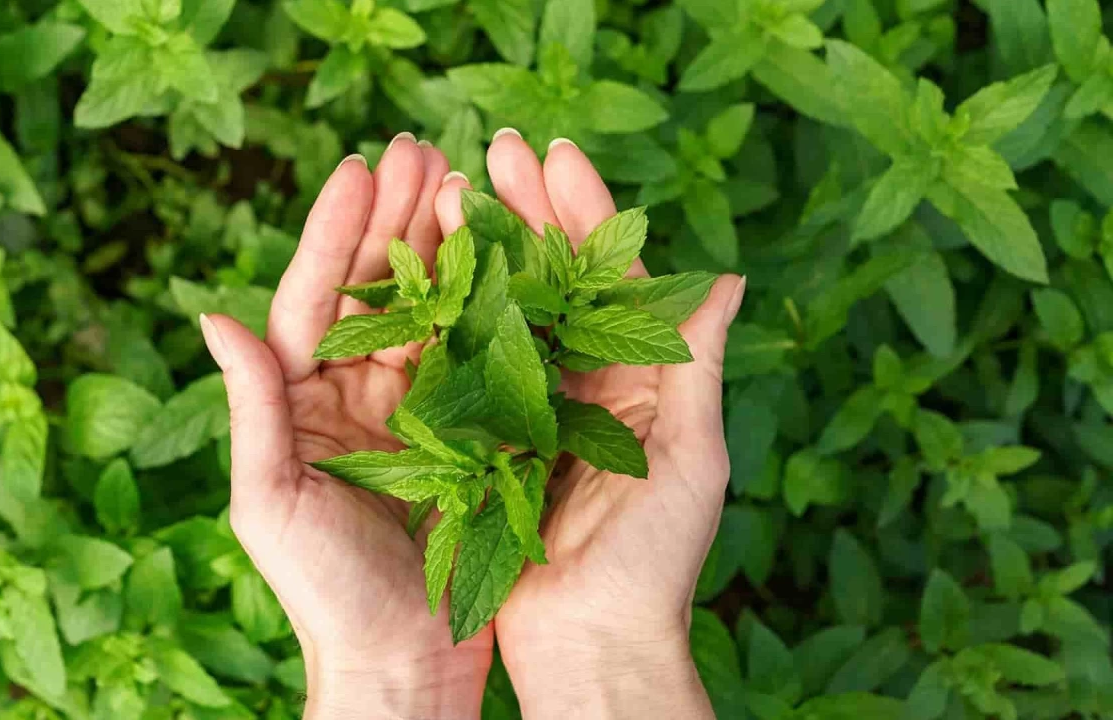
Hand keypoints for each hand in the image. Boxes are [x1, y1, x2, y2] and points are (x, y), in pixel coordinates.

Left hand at [203, 135, 492, 719]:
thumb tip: (214, 315)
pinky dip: (487, 304)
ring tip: (464, 180)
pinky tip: (505, 256)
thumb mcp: (272, 501)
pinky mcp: (464, 433)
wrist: (402, 662)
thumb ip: (253, 408)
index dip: (336, 232)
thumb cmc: (324, 594)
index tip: (360, 168)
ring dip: (443, 245)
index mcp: (302, 402)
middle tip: (421, 148)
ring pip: (428, 310)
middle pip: (375, 289)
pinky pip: (474, 356)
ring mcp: (412, 410)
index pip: (315, 299)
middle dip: (395, 217)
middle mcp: (354, 395)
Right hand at [434, 132, 744, 718]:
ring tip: (453, 188)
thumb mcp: (691, 460)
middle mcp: (588, 384)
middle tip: (494, 148)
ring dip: (486, 249)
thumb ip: (695, 366)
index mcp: (642, 380)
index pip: (615, 277)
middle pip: (557, 279)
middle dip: (529, 211)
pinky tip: (428, 269)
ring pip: (509, 311)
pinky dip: (453, 317)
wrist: (590, 645)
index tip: (553, 155)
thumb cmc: (655, 564)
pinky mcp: (489, 440)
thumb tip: (727, 277)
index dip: (586, 212)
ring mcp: (535, 409)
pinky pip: (470, 367)